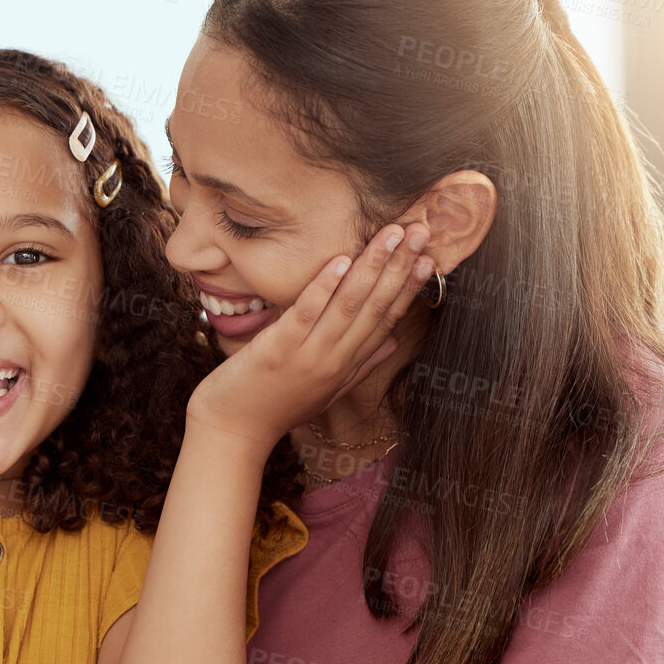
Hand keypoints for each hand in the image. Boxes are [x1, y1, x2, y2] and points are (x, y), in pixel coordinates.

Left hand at [187, 222, 432, 447]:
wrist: (233, 432)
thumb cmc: (275, 407)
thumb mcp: (326, 391)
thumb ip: (361, 365)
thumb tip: (393, 343)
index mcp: (347, 365)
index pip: (387, 320)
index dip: (410, 289)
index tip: (430, 260)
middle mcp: (334, 360)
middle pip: (375, 307)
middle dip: (400, 266)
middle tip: (421, 231)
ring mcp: (308, 356)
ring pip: (348, 305)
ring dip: (372, 266)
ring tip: (392, 234)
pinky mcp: (278, 351)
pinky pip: (307, 313)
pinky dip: (325, 286)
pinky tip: (341, 260)